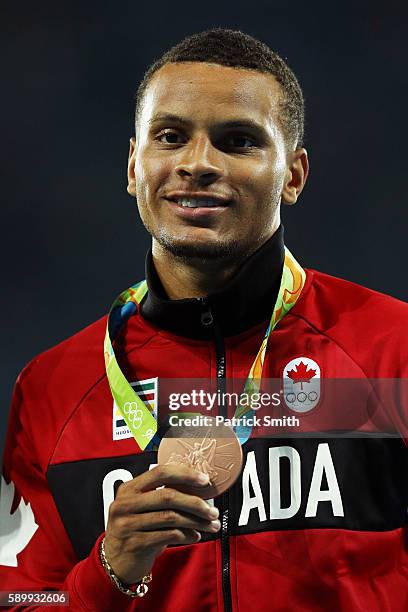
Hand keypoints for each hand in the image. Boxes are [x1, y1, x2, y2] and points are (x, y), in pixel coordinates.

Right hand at [103, 464, 219, 583]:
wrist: (115, 562)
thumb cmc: (135, 530)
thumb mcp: (142, 507)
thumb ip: (162, 496)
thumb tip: (198, 490)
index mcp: (130, 488)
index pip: (160, 472)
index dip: (185, 474)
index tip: (204, 480)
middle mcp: (126, 503)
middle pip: (168, 496)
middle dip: (195, 503)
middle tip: (212, 510)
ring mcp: (128, 524)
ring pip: (171, 517)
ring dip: (196, 521)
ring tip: (210, 525)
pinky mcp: (135, 543)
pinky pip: (169, 536)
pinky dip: (187, 535)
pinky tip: (195, 536)